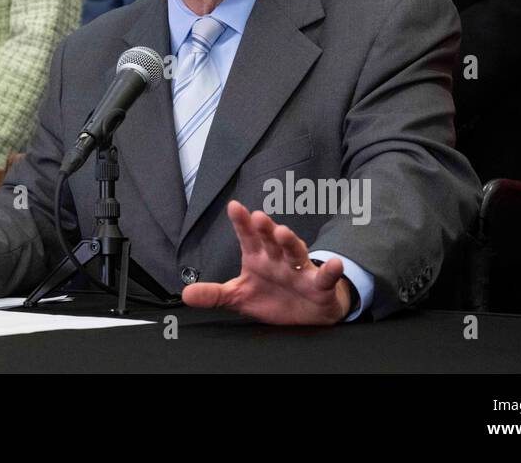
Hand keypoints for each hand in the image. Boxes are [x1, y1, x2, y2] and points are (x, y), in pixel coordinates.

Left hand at [182, 201, 352, 324]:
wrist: (305, 314)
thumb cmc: (271, 298)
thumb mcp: (239, 297)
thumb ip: (214, 294)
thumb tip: (186, 295)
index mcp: (258, 258)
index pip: (248, 237)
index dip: (241, 222)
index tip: (234, 206)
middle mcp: (278, 258)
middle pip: (271, 239)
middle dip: (265, 228)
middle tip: (258, 218)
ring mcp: (299, 270)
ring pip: (295, 252)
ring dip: (290, 241)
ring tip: (283, 233)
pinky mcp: (319, 285)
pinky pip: (325, 277)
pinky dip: (331, 271)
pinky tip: (334, 264)